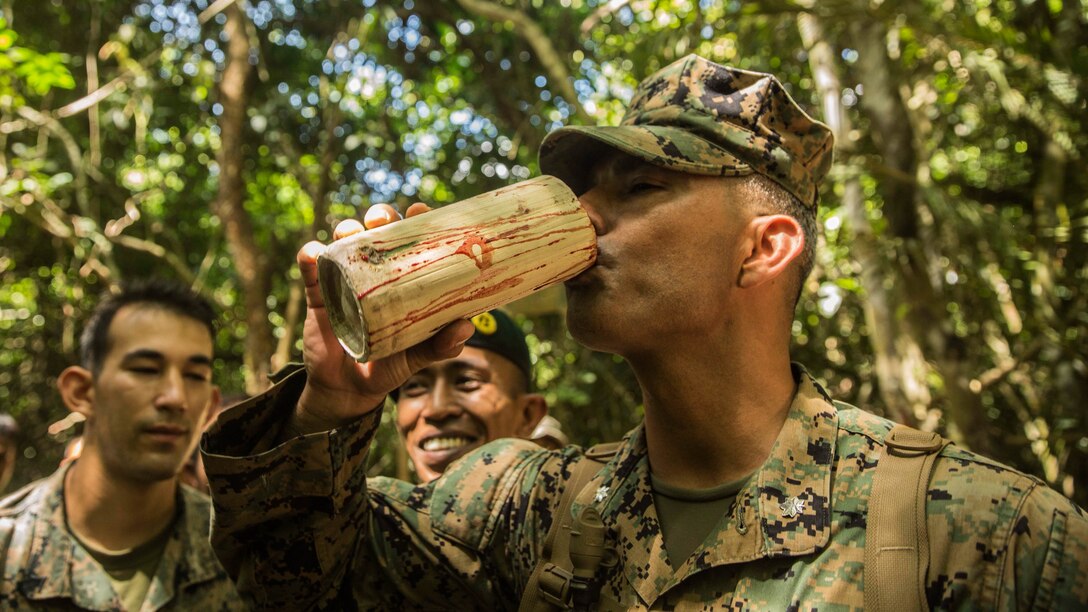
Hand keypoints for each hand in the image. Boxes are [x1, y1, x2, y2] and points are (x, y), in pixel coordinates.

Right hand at [292, 203, 474, 433]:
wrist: (349, 391)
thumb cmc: (389, 365)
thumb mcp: (418, 356)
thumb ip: (441, 345)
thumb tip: (468, 326)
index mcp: (402, 279)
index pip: (411, 240)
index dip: (416, 220)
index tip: (419, 210)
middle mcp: (374, 273)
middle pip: (377, 231)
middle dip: (380, 215)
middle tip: (383, 220)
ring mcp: (345, 280)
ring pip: (344, 241)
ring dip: (346, 229)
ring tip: (350, 233)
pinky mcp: (319, 294)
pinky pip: (311, 268)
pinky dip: (310, 255)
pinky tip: (315, 253)